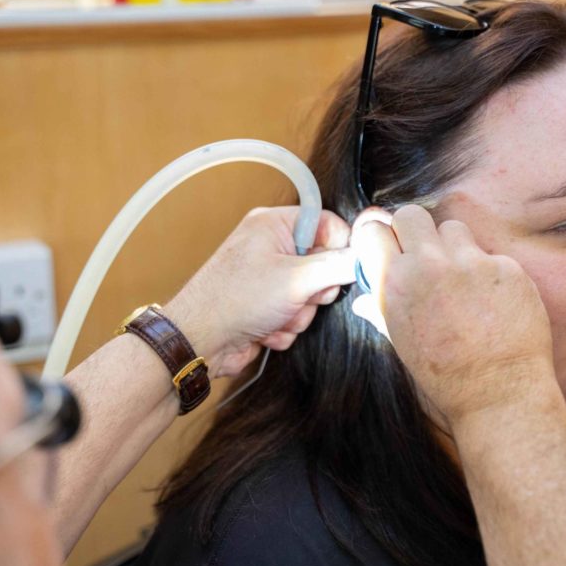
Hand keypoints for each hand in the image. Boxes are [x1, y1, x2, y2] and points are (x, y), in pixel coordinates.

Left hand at [165, 206, 354, 377]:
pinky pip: (295, 315)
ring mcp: (268, 279)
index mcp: (274, 224)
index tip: (341, 269)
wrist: (199, 341)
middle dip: (315, 291)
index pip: (328, 224)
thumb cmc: (234, 301)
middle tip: (300, 297)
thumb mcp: (297, 278)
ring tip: (275, 316)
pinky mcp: (266, 307)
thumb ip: (338, 265)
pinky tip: (265, 329)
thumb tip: (365, 257)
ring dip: (299, 314)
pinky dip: (285, 327)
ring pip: (311, 296)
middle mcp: (270, 247)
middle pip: (323, 264)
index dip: (339, 249)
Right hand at [351, 204, 554, 426]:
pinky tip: (492, 302)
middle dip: (414, 230)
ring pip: (453, 228)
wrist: (498, 393)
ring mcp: (471, 263)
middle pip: (412, 215)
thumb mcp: (401, 344)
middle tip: (423, 254)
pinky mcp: (506, 268)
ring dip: (453, 247)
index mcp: (395, 284)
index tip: (389, 247)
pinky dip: (488, 272)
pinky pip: (489, 255)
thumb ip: (381, 311)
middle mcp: (430, 265)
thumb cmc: (444, 376)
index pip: (373, 230)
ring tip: (461, 281)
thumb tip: (362, 302)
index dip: (380, 238)